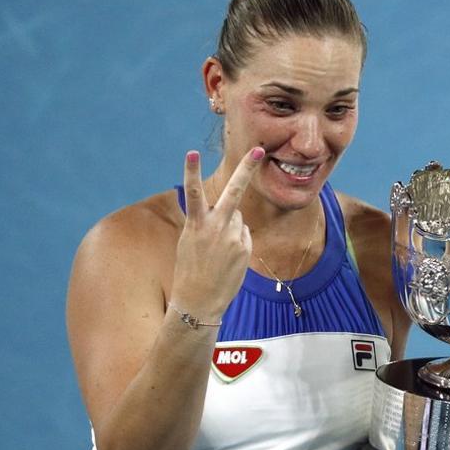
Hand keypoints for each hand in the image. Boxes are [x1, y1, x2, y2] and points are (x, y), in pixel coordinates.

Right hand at [171, 148, 263, 317]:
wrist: (199, 300)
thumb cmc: (190, 269)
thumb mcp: (191, 241)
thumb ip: (209, 223)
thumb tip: (233, 214)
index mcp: (196, 224)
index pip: (194, 193)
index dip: (191, 172)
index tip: (191, 152)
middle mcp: (216, 227)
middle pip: (234, 192)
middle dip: (247, 169)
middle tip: (259, 150)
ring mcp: (233, 237)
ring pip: (237, 218)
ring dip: (230, 226)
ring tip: (217, 250)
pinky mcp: (245, 247)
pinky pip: (243, 234)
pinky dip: (237, 241)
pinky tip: (227, 258)